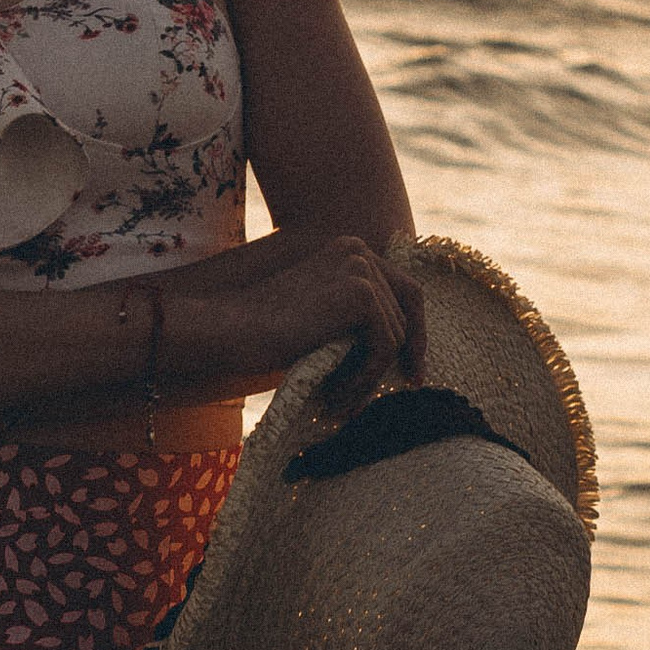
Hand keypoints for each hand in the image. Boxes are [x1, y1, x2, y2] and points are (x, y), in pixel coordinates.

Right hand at [157, 231, 424, 408]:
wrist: (233, 331)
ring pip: (395, 336)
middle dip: (400, 358)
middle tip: (390, 393)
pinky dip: (366, 376)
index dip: (416, 333)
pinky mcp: (360, 294)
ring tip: (343, 399)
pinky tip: (339, 392)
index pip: (406, 291)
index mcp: (350, 250)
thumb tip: (405, 349)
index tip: (414, 371)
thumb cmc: (267, 334)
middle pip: (408, 312)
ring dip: (372, 375)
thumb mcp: (321, 318)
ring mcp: (361, 268)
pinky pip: (385, 347)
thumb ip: (356, 318)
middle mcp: (359, 251)